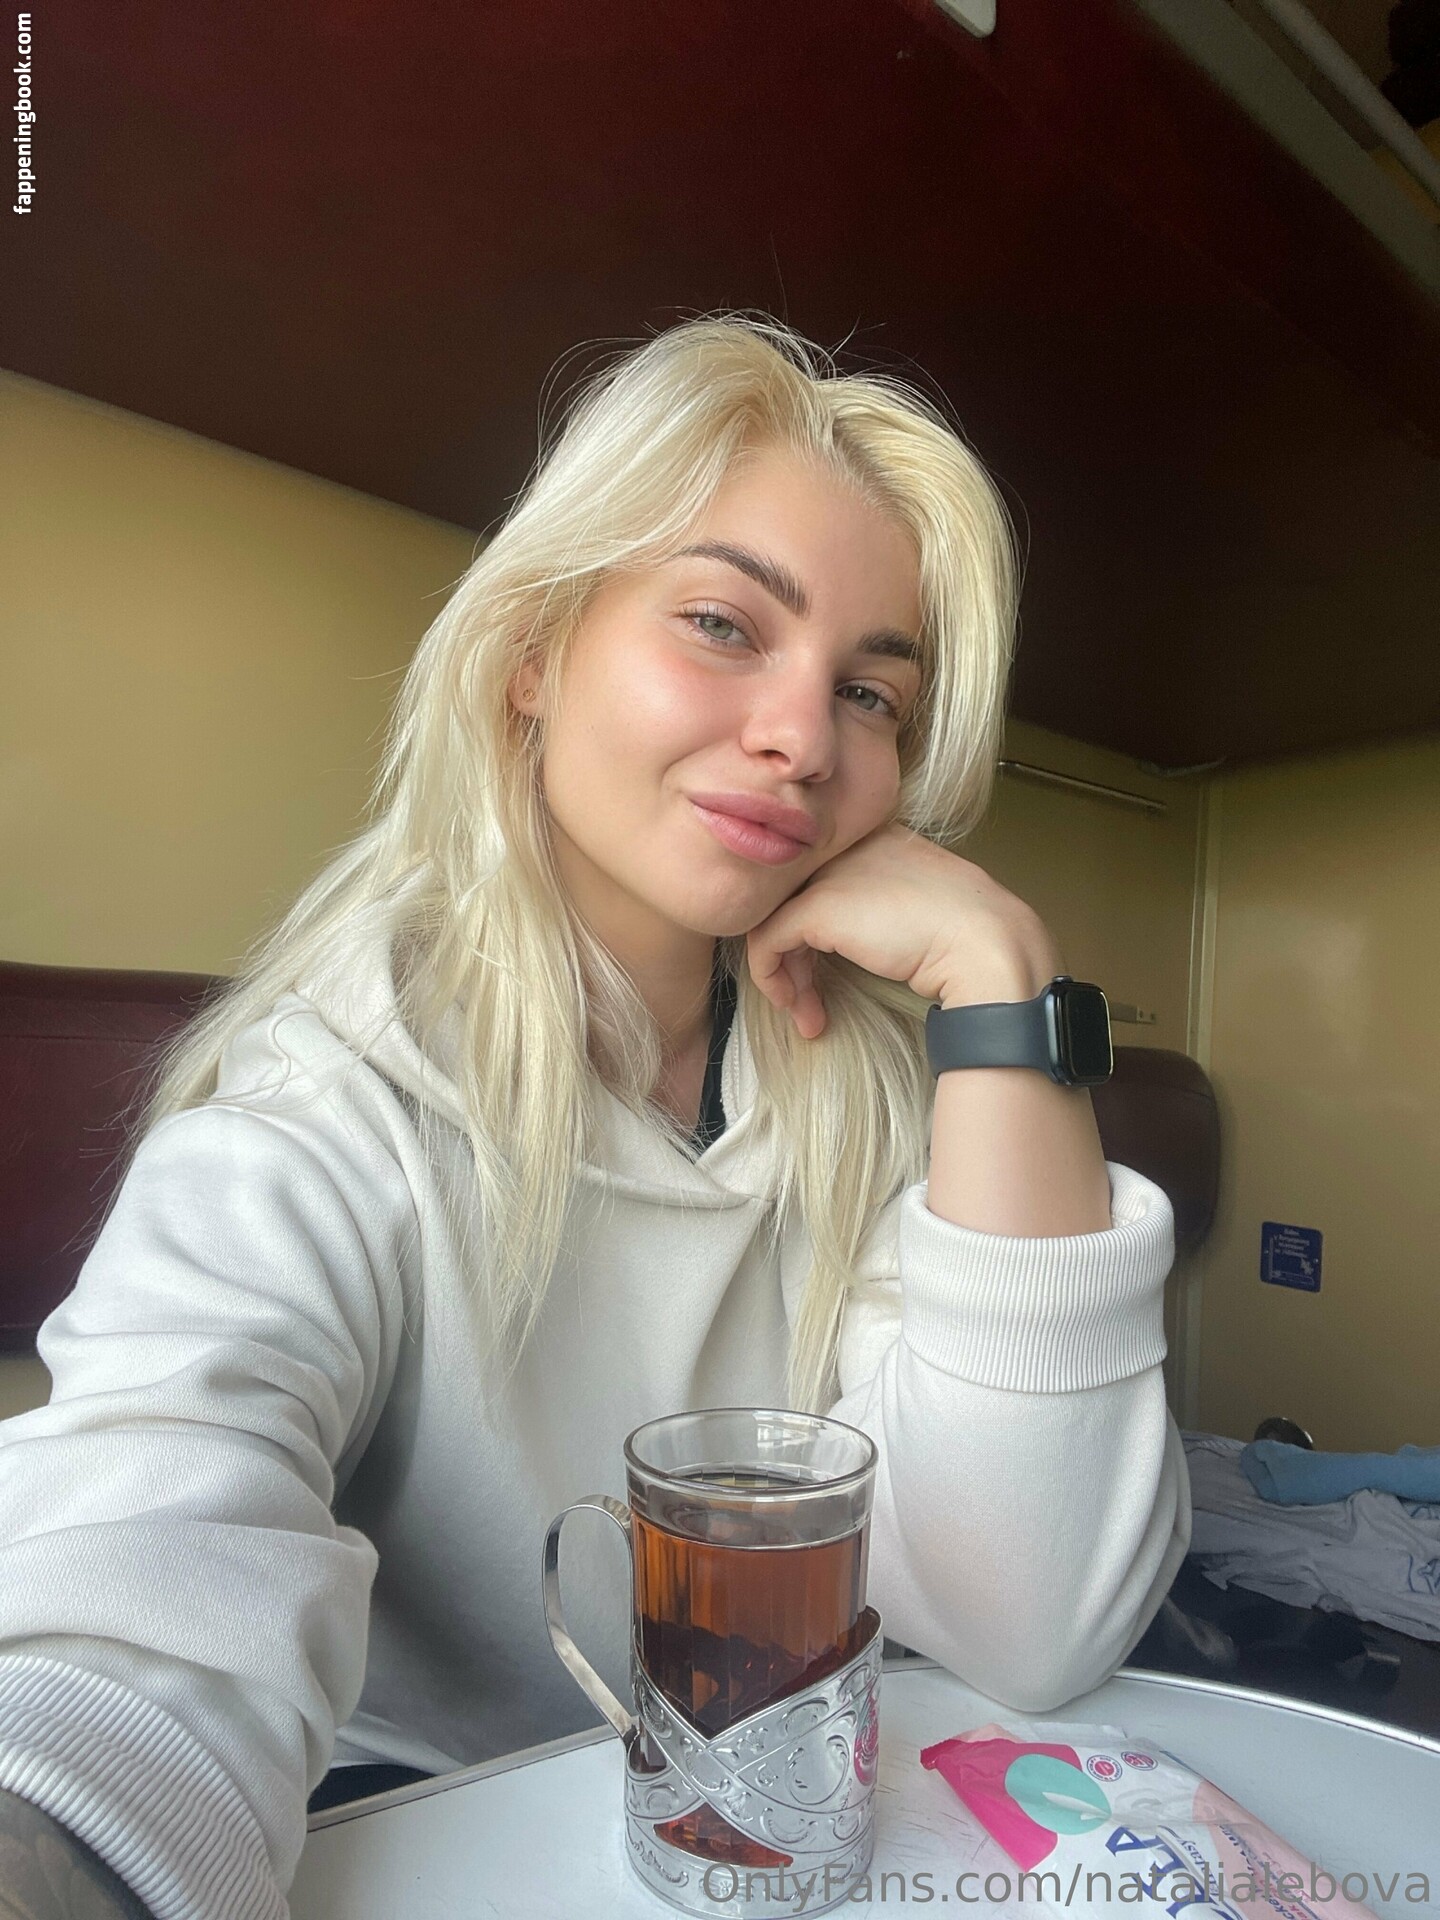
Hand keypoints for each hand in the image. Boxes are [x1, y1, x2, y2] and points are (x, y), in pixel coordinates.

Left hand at [745, 820, 1062, 1039]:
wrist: (986, 946)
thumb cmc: (968, 935)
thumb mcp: (922, 906)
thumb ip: (885, 903)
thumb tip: (860, 936)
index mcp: (877, 835)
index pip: (820, 876)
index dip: (815, 927)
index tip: (826, 967)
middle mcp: (847, 845)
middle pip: (794, 898)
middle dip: (795, 956)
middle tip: (807, 999)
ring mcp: (830, 872)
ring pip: (775, 920)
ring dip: (788, 977)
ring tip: (807, 1015)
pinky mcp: (817, 906)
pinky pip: (767, 942)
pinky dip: (773, 979)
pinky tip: (800, 1009)